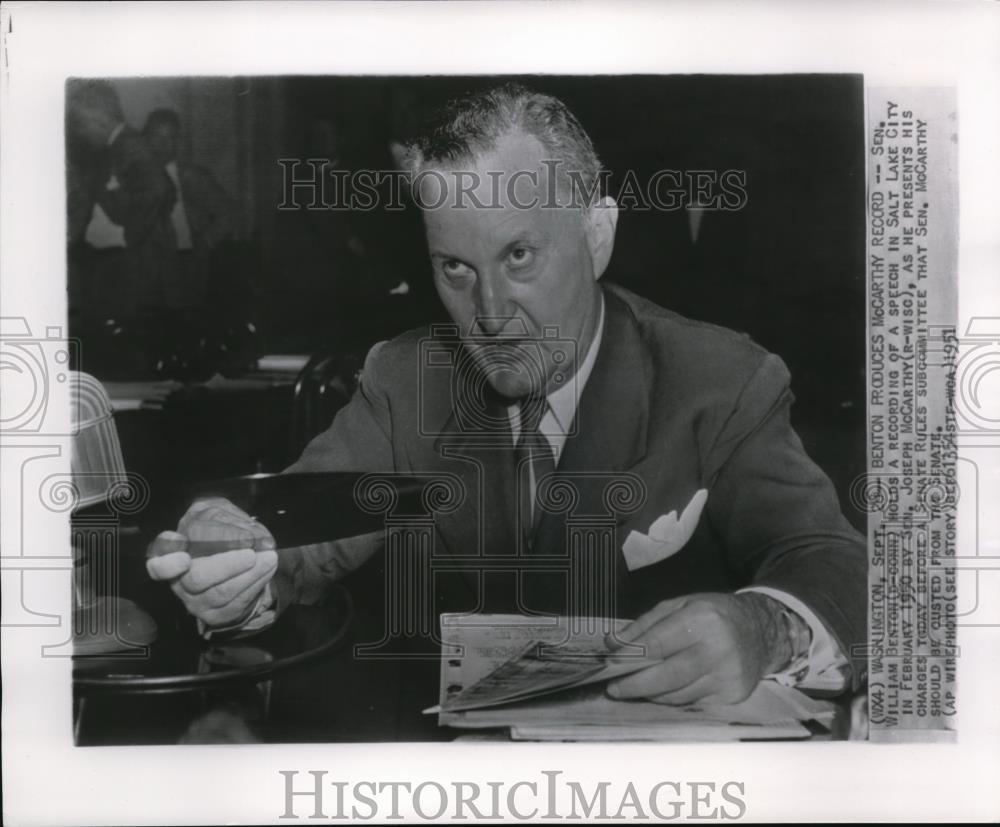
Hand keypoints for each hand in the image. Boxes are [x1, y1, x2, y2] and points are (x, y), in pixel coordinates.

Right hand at [146, 498, 277, 626]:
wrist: (236, 557)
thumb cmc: (219, 532)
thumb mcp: (217, 515)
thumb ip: (223, 518)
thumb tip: (242, 531)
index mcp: (171, 554)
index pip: (159, 565)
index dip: (168, 565)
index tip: (184, 558)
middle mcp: (179, 581)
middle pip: (196, 579)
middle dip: (227, 566)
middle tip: (250, 554)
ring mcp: (196, 601)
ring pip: (221, 593)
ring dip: (250, 575)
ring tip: (269, 557)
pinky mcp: (216, 614)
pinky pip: (236, 604)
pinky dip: (256, 584)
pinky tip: (267, 568)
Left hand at [606, 592, 789, 705]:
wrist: (761, 631)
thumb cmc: (713, 614)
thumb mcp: (679, 605)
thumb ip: (645, 624)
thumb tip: (613, 644)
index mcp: (702, 620)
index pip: (657, 645)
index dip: (630, 658)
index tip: (610, 667)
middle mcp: (717, 649)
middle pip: (667, 676)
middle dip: (636, 685)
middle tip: (614, 689)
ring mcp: (727, 676)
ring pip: (677, 694)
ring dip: (651, 694)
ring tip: (635, 689)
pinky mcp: (733, 695)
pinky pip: (692, 703)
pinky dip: (672, 699)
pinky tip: (661, 692)